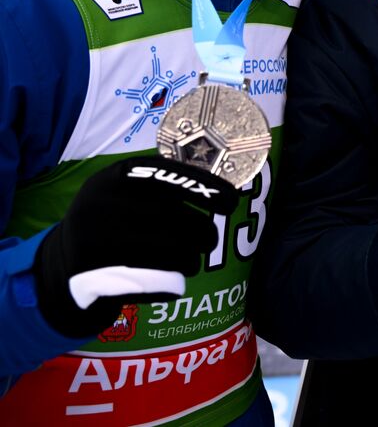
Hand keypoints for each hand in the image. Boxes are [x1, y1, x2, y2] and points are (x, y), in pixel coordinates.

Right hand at [34, 155, 238, 337]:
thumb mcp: (125, 192)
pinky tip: (175, 282)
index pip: (165, 175)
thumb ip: (162, 184)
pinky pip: (149, 282)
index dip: (203, 187)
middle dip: (201, 232)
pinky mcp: (91, 277)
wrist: (61, 262)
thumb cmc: (113, 220)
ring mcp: (92, 241)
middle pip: (170, 219)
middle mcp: (100, 205)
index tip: (232, 201)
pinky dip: (170, 285)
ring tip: (192, 262)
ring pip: (166, 253)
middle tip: (210, 240)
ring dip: (189, 260)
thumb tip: (223, 185)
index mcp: (112, 177)